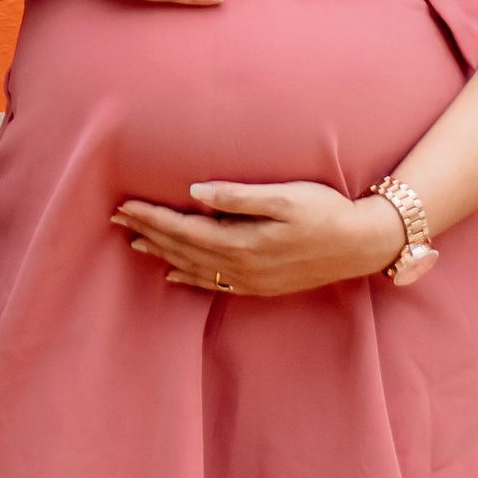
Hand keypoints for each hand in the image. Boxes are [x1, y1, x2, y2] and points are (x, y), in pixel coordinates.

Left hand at [112, 178, 404, 295]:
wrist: (362, 245)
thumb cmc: (325, 211)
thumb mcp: (285, 196)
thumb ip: (239, 196)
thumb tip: (196, 191)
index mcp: (242, 241)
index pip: (183, 228)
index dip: (151, 217)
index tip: (124, 205)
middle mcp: (241, 266)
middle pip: (182, 248)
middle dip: (147, 233)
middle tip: (115, 219)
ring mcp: (251, 280)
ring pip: (194, 267)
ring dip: (162, 254)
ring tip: (134, 241)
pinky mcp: (261, 286)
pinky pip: (215, 285)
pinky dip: (189, 277)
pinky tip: (173, 273)